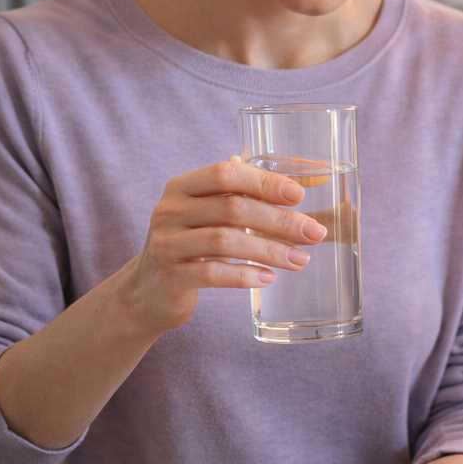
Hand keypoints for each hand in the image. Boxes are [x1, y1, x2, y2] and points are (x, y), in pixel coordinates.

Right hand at [119, 156, 326, 334]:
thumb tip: (303, 180)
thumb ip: (241, 196)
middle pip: (232, 208)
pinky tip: (268, 278)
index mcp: (183, 186)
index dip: (263, 182)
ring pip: (225, 241)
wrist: (148, 290)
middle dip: (279, 221)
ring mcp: (167, 243)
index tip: (298, 195)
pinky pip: (212, 274)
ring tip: (300, 260)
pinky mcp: (170, 276)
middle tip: (314, 233)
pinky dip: (244, 276)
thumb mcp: (207, 214)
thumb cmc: (191, 244)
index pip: (225, 173)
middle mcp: (170, 210)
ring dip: (269, 251)